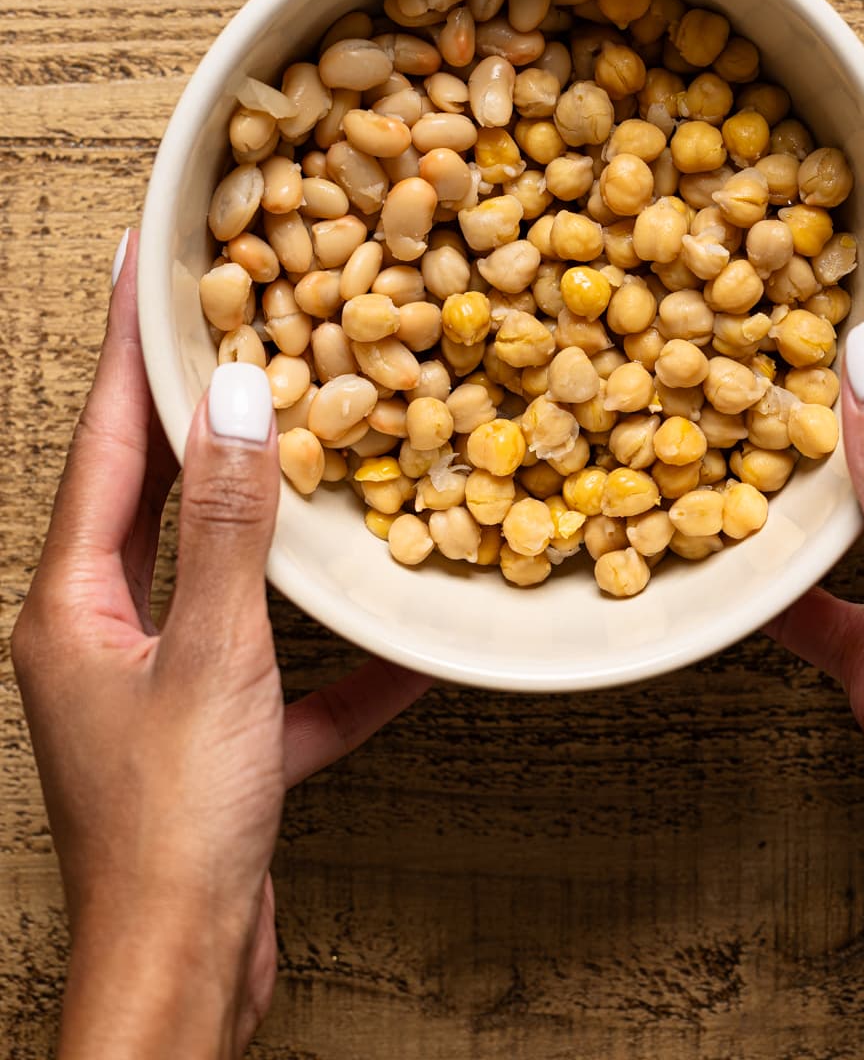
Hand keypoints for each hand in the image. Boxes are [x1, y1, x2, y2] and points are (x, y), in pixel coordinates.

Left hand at [13, 231, 429, 1059]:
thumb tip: (241, 398)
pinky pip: (282, 677)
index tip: (144, 256)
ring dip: (264, 516)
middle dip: (189, 404)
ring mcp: (157, 687)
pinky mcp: (213, 742)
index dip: (129, 342)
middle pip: (150, 490)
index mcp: (76, 601)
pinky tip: (411, 653)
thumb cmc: (174, 830)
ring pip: (216, 573)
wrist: (181, 984)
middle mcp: (103, 633)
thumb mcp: (213, 658)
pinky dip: (338, 662)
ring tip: (310, 441)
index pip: (105, 438)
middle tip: (227, 315)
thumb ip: (229, 526)